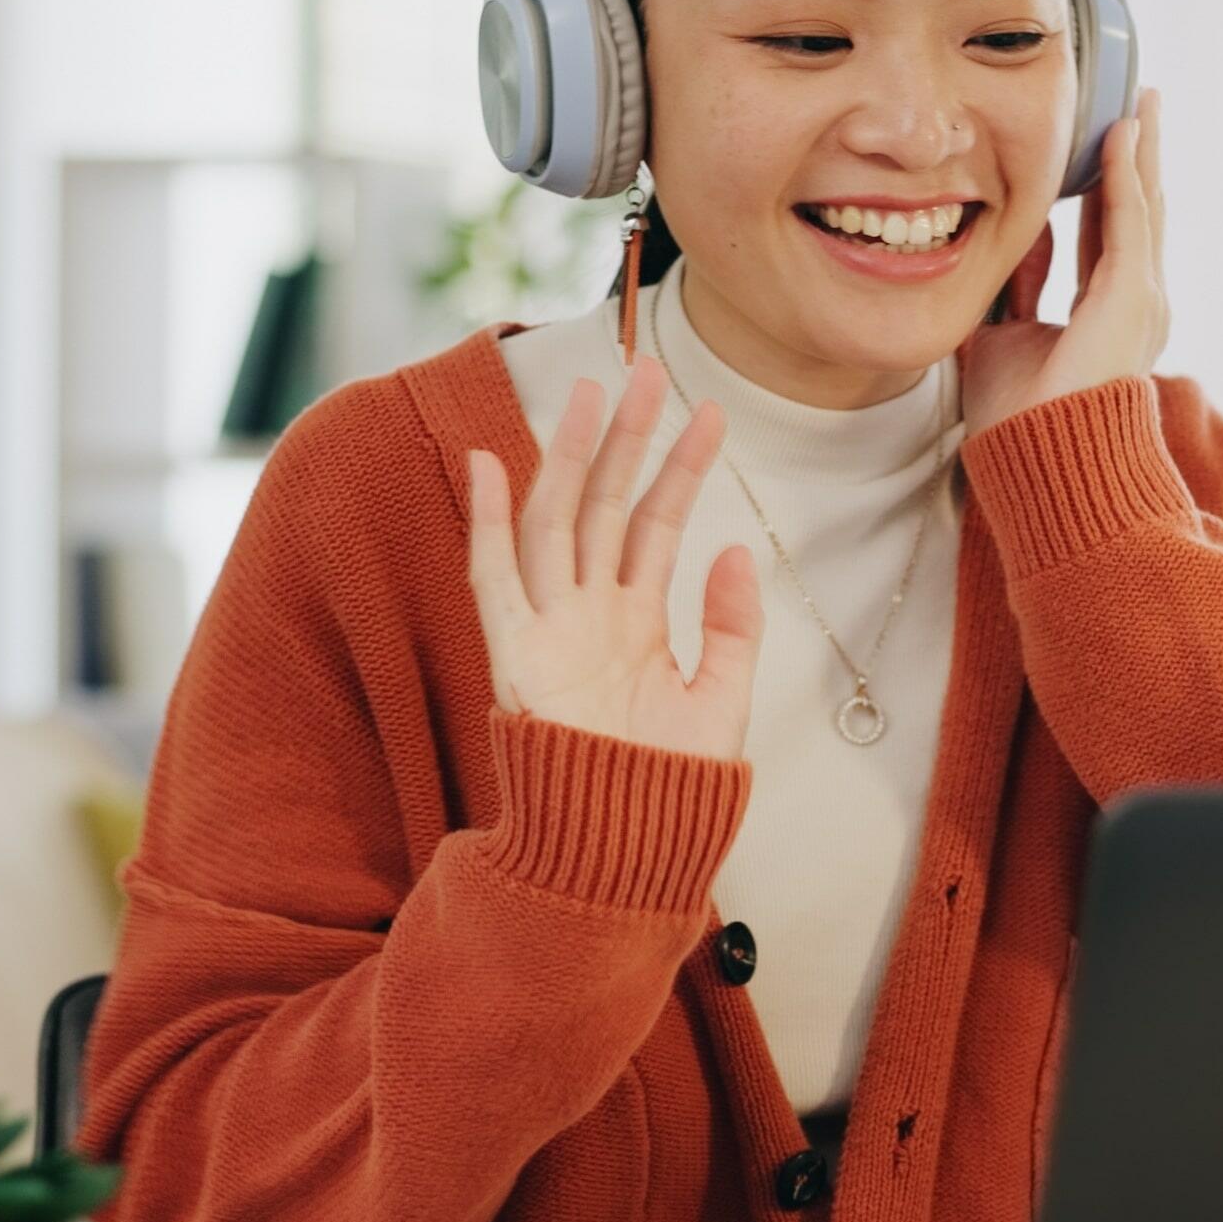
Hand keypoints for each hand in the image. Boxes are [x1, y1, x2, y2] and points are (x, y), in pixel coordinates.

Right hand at [463, 356, 762, 762]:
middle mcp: (588, 614)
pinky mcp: (516, 656)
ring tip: (590, 389)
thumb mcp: (722, 699)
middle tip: (648, 370)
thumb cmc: (671, 790)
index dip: (682, 467)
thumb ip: (730, 625)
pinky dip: (488, 523)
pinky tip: (492, 464)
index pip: (655, 524)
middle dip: (624, 438)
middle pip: (602, 505)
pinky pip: (494, 579)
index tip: (712, 413)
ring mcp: (549, 629)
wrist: (630, 851)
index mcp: (635, 622)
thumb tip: (733, 549)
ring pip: (555, 522)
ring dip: (569, 455)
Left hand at [964, 85, 1168, 431]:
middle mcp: (1134, 302)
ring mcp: (1141, 298)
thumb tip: (1012, 241)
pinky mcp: (1131, 296)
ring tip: (1141, 102)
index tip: (1100, 144)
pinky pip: (1129, 219)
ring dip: (1141, 151)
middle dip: (1135, 158)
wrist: (1041, 462)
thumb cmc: (1020, 418)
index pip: (1108, 234)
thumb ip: (1015, 287)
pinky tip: (1123, 132)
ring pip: (1143, 207)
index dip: (1105, 187)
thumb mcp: (1005, 335)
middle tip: (1137, 105)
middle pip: (1138, 211)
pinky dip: (1126, 173)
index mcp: (1106, 313)